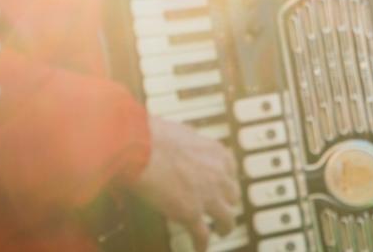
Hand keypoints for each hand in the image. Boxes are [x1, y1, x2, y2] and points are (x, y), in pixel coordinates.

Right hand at [134, 116, 241, 250]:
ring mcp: (207, 195)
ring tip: (222, 232)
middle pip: (232, 195)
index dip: (226, 180)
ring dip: (225, 227)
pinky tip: (198, 248)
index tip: (221, 186)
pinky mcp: (191, 213)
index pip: (231, 170)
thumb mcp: (179, 133)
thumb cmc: (151, 136)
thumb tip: (179, 143)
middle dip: (228, 202)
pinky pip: (202, 235)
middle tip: (221, 207)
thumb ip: (186, 143)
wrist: (140, 146)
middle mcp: (217, 174)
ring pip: (227, 218)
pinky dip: (201, 244)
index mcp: (215, 152)